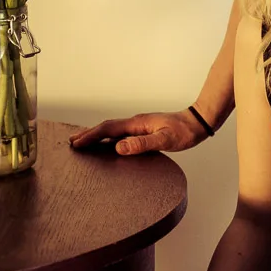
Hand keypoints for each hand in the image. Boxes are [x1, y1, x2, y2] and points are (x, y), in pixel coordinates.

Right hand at [68, 108, 210, 154]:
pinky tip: (109, 146)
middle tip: (71, 142)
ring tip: (83, 143)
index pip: (108, 130)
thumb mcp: (165, 140)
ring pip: (113, 130)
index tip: (76, 143)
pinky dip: (109, 138)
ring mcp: (140, 126)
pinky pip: (121, 134)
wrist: (198, 122)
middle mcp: (136, 122)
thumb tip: (119, 148)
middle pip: (107, 128)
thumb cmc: (185, 132)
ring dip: (97, 136)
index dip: (91, 136)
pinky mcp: (145, 130)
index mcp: (137, 123)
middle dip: (89, 134)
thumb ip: (143, 144)